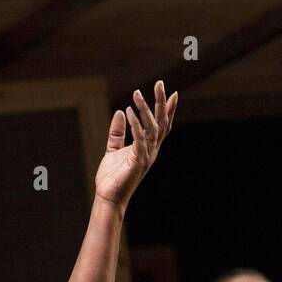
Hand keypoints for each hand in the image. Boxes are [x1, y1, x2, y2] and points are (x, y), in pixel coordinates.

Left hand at [94, 79, 177, 209]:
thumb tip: (120, 112)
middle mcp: (151, 150)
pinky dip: (135, 125)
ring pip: (151, 128)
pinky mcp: (137, 161)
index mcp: (147, 147)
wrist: (108, 197)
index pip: (161, 125)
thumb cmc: (112, 177)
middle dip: (161, 102)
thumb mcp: (113, 149)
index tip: (173, 93)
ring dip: (145, 110)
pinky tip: (129, 112)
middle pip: (160, 122)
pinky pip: (139, 139)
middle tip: (159, 83)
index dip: (167, 110)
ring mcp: (146, 156)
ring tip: (137, 94)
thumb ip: (117, 132)